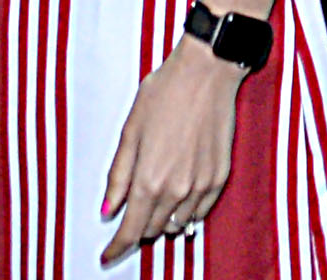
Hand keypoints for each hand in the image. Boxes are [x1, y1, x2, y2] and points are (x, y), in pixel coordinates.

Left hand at [100, 38, 247, 260]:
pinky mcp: (219, 177)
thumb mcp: (130, 132)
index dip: (117, 247)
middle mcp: (176, 190)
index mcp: (149, 180)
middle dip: (138, 226)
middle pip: (152, 229)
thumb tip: (107, 210)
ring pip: (176, 224)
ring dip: (161, 219)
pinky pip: (199, 211)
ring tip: (155, 197)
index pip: (130, 231)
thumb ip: (118, 176)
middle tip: (130, 211)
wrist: (207, 71)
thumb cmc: (165, 93)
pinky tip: (178, 194)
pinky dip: (185, 211)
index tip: (108, 255)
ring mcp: (201, 185)